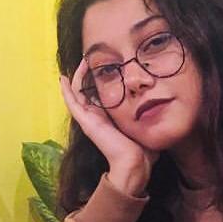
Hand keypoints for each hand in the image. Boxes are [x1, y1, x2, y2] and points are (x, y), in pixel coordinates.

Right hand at [59, 59, 156, 194]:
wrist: (135, 162)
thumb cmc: (143, 149)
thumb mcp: (145, 126)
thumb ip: (148, 118)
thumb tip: (159, 110)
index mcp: (109, 118)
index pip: (100, 95)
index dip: (99, 81)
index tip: (104, 66)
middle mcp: (97, 117)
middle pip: (87, 91)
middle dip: (87, 74)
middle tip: (88, 59)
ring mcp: (89, 119)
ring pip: (77, 93)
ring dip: (77, 76)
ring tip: (80, 62)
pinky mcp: (86, 122)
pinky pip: (72, 102)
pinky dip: (66, 90)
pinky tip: (63, 79)